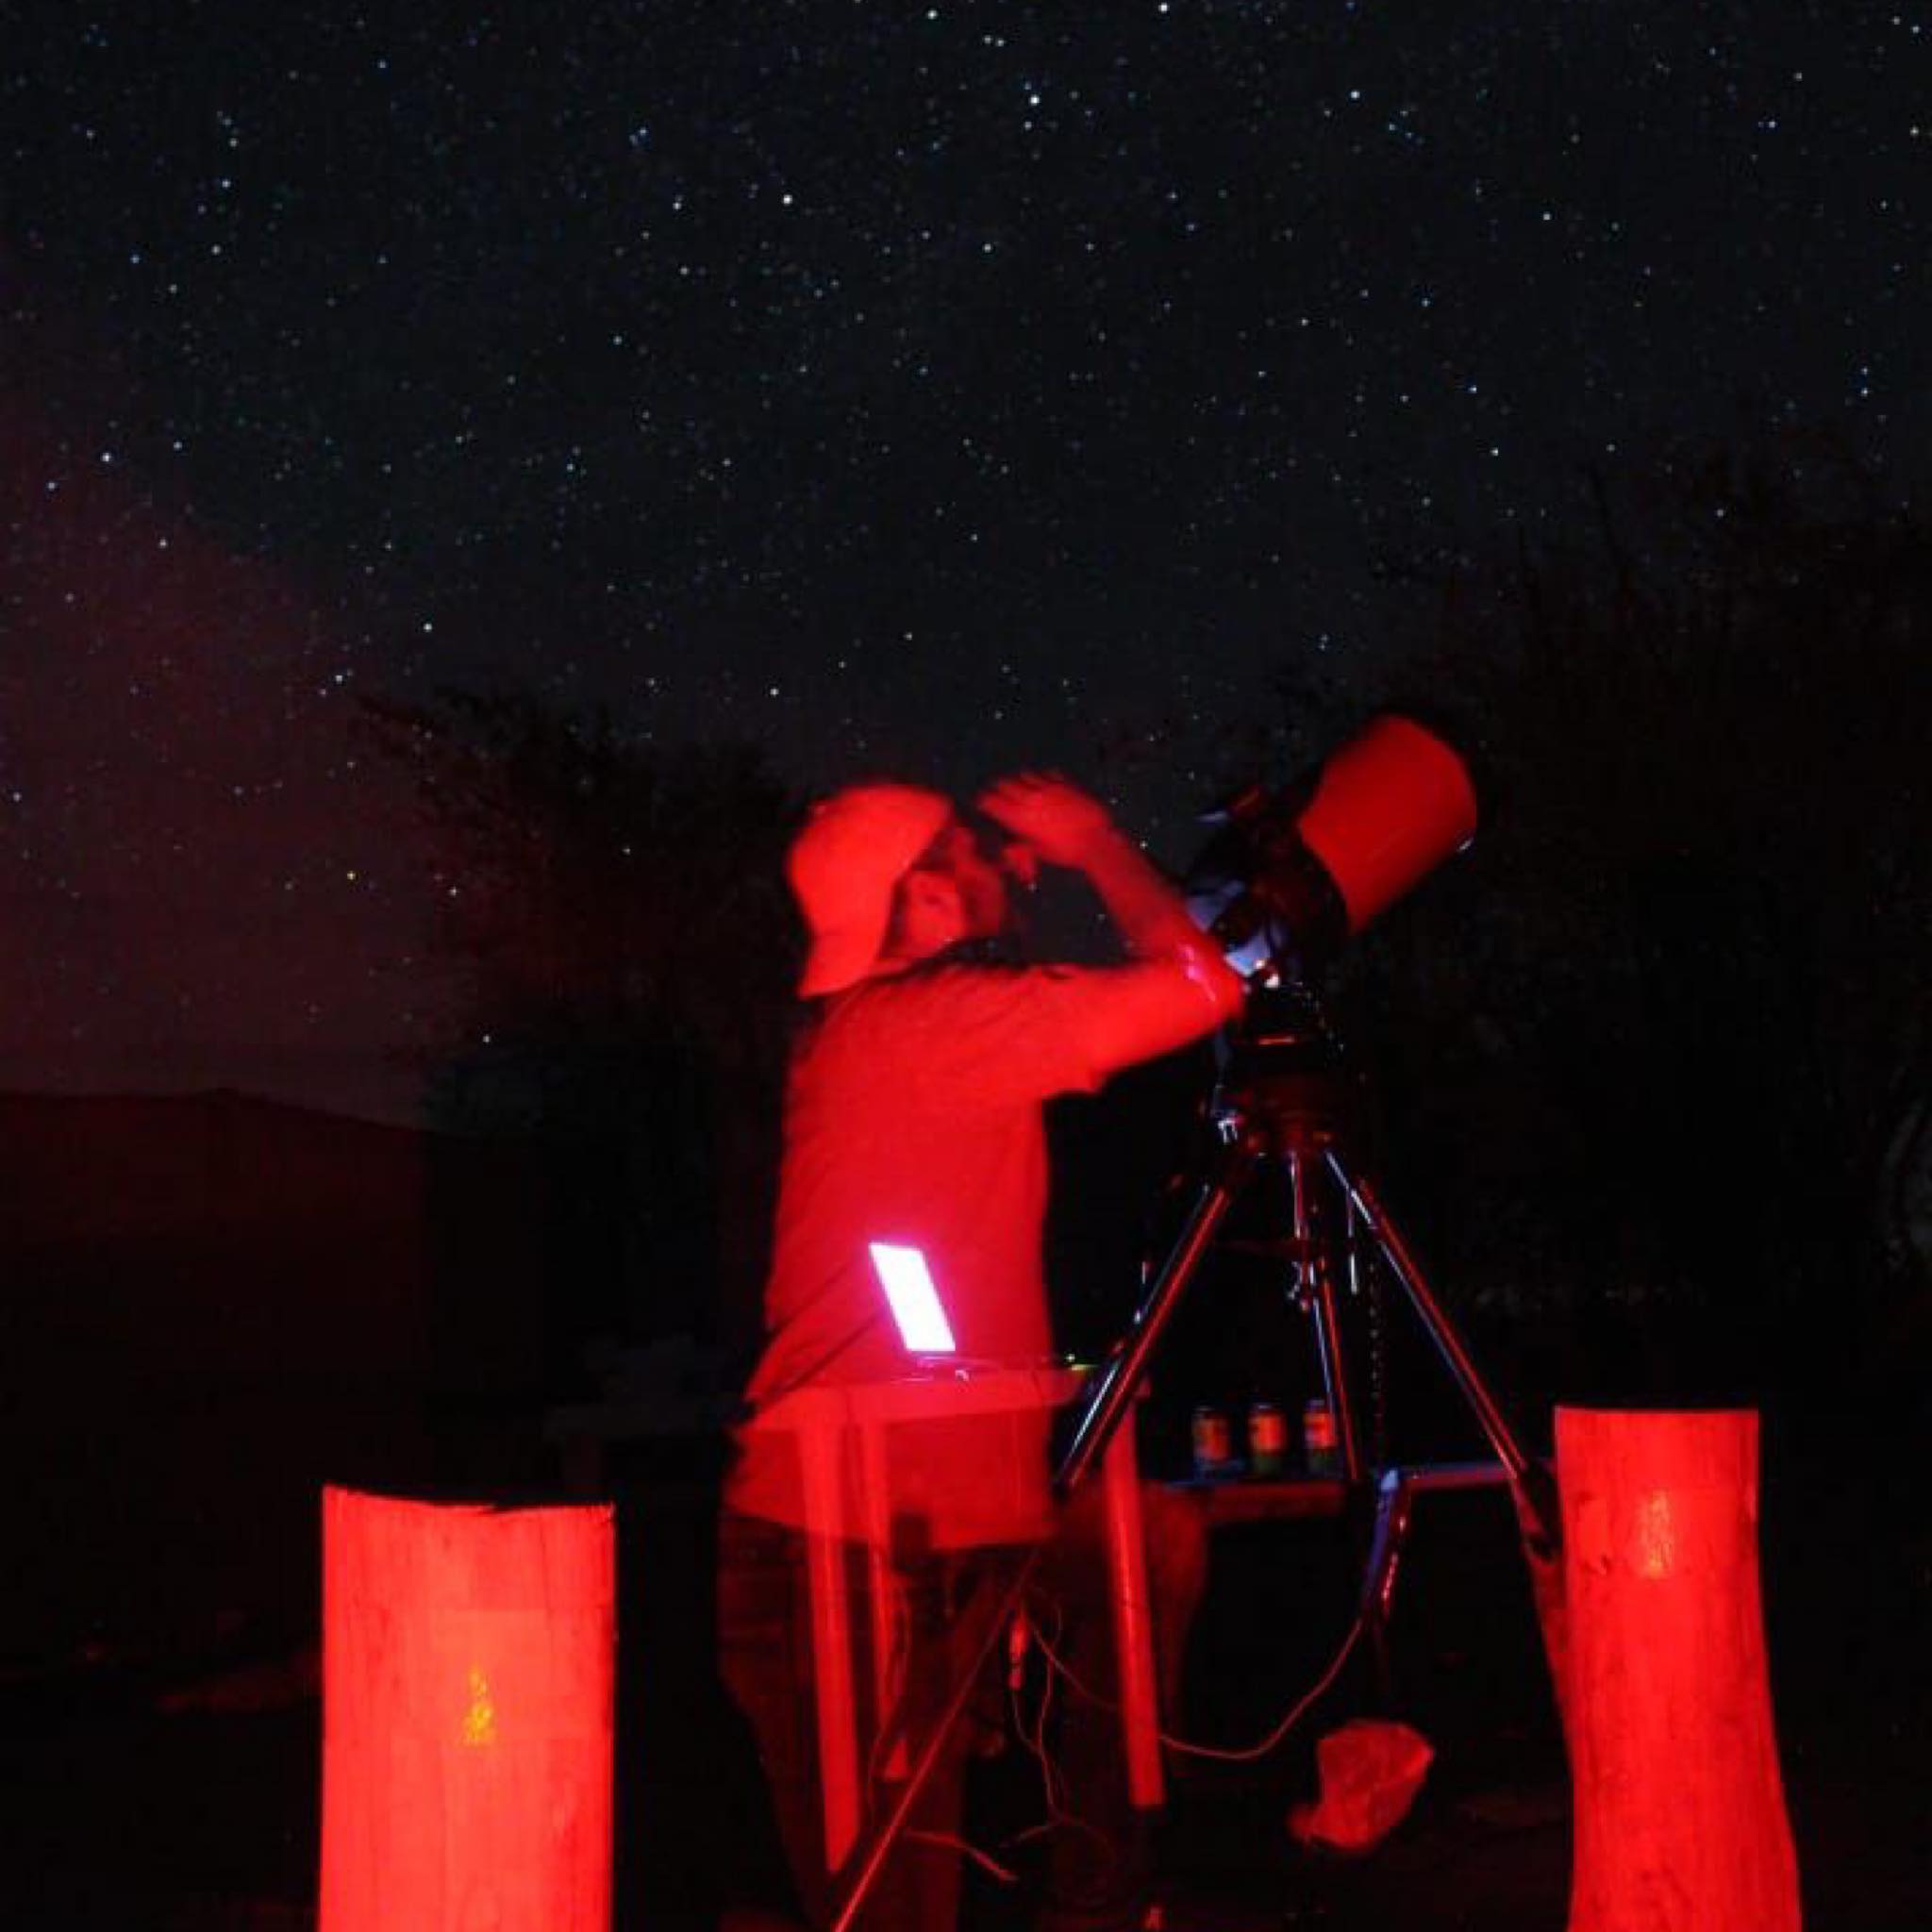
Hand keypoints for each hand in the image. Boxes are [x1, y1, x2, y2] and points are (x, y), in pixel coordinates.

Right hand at [975, 772, 1120, 870]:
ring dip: (1019, 781)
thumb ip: (1021, 843)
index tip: (981, 804)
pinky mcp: (1065, 783)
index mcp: (1019, 816)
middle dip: (998, 789)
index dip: (983, 802)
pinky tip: (1044, 784)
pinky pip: (1048, 773)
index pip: (990, 801)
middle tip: (998, 795)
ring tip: (1021, 788)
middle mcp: (1029, 797)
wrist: (1096, 840)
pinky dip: (1042, 777)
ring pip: (1024, 774)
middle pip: (1004, 783)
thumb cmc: (1065, 852)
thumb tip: (1010, 843)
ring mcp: (1048, 787)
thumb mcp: (1038, 852)